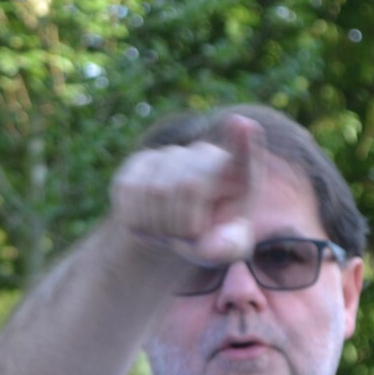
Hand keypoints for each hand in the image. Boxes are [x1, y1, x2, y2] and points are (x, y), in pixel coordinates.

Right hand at [109, 113, 265, 265]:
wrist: (176, 232)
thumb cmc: (212, 239)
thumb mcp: (226, 249)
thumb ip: (227, 248)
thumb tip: (213, 245)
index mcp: (240, 175)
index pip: (243, 155)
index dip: (242, 141)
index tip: (241, 125)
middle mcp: (207, 156)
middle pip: (189, 185)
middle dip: (184, 224)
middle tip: (187, 239)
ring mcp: (172, 155)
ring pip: (157, 190)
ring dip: (161, 226)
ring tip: (170, 232)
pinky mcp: (139, 163)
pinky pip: (131, 191)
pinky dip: (138, 220)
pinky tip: (149, 223)